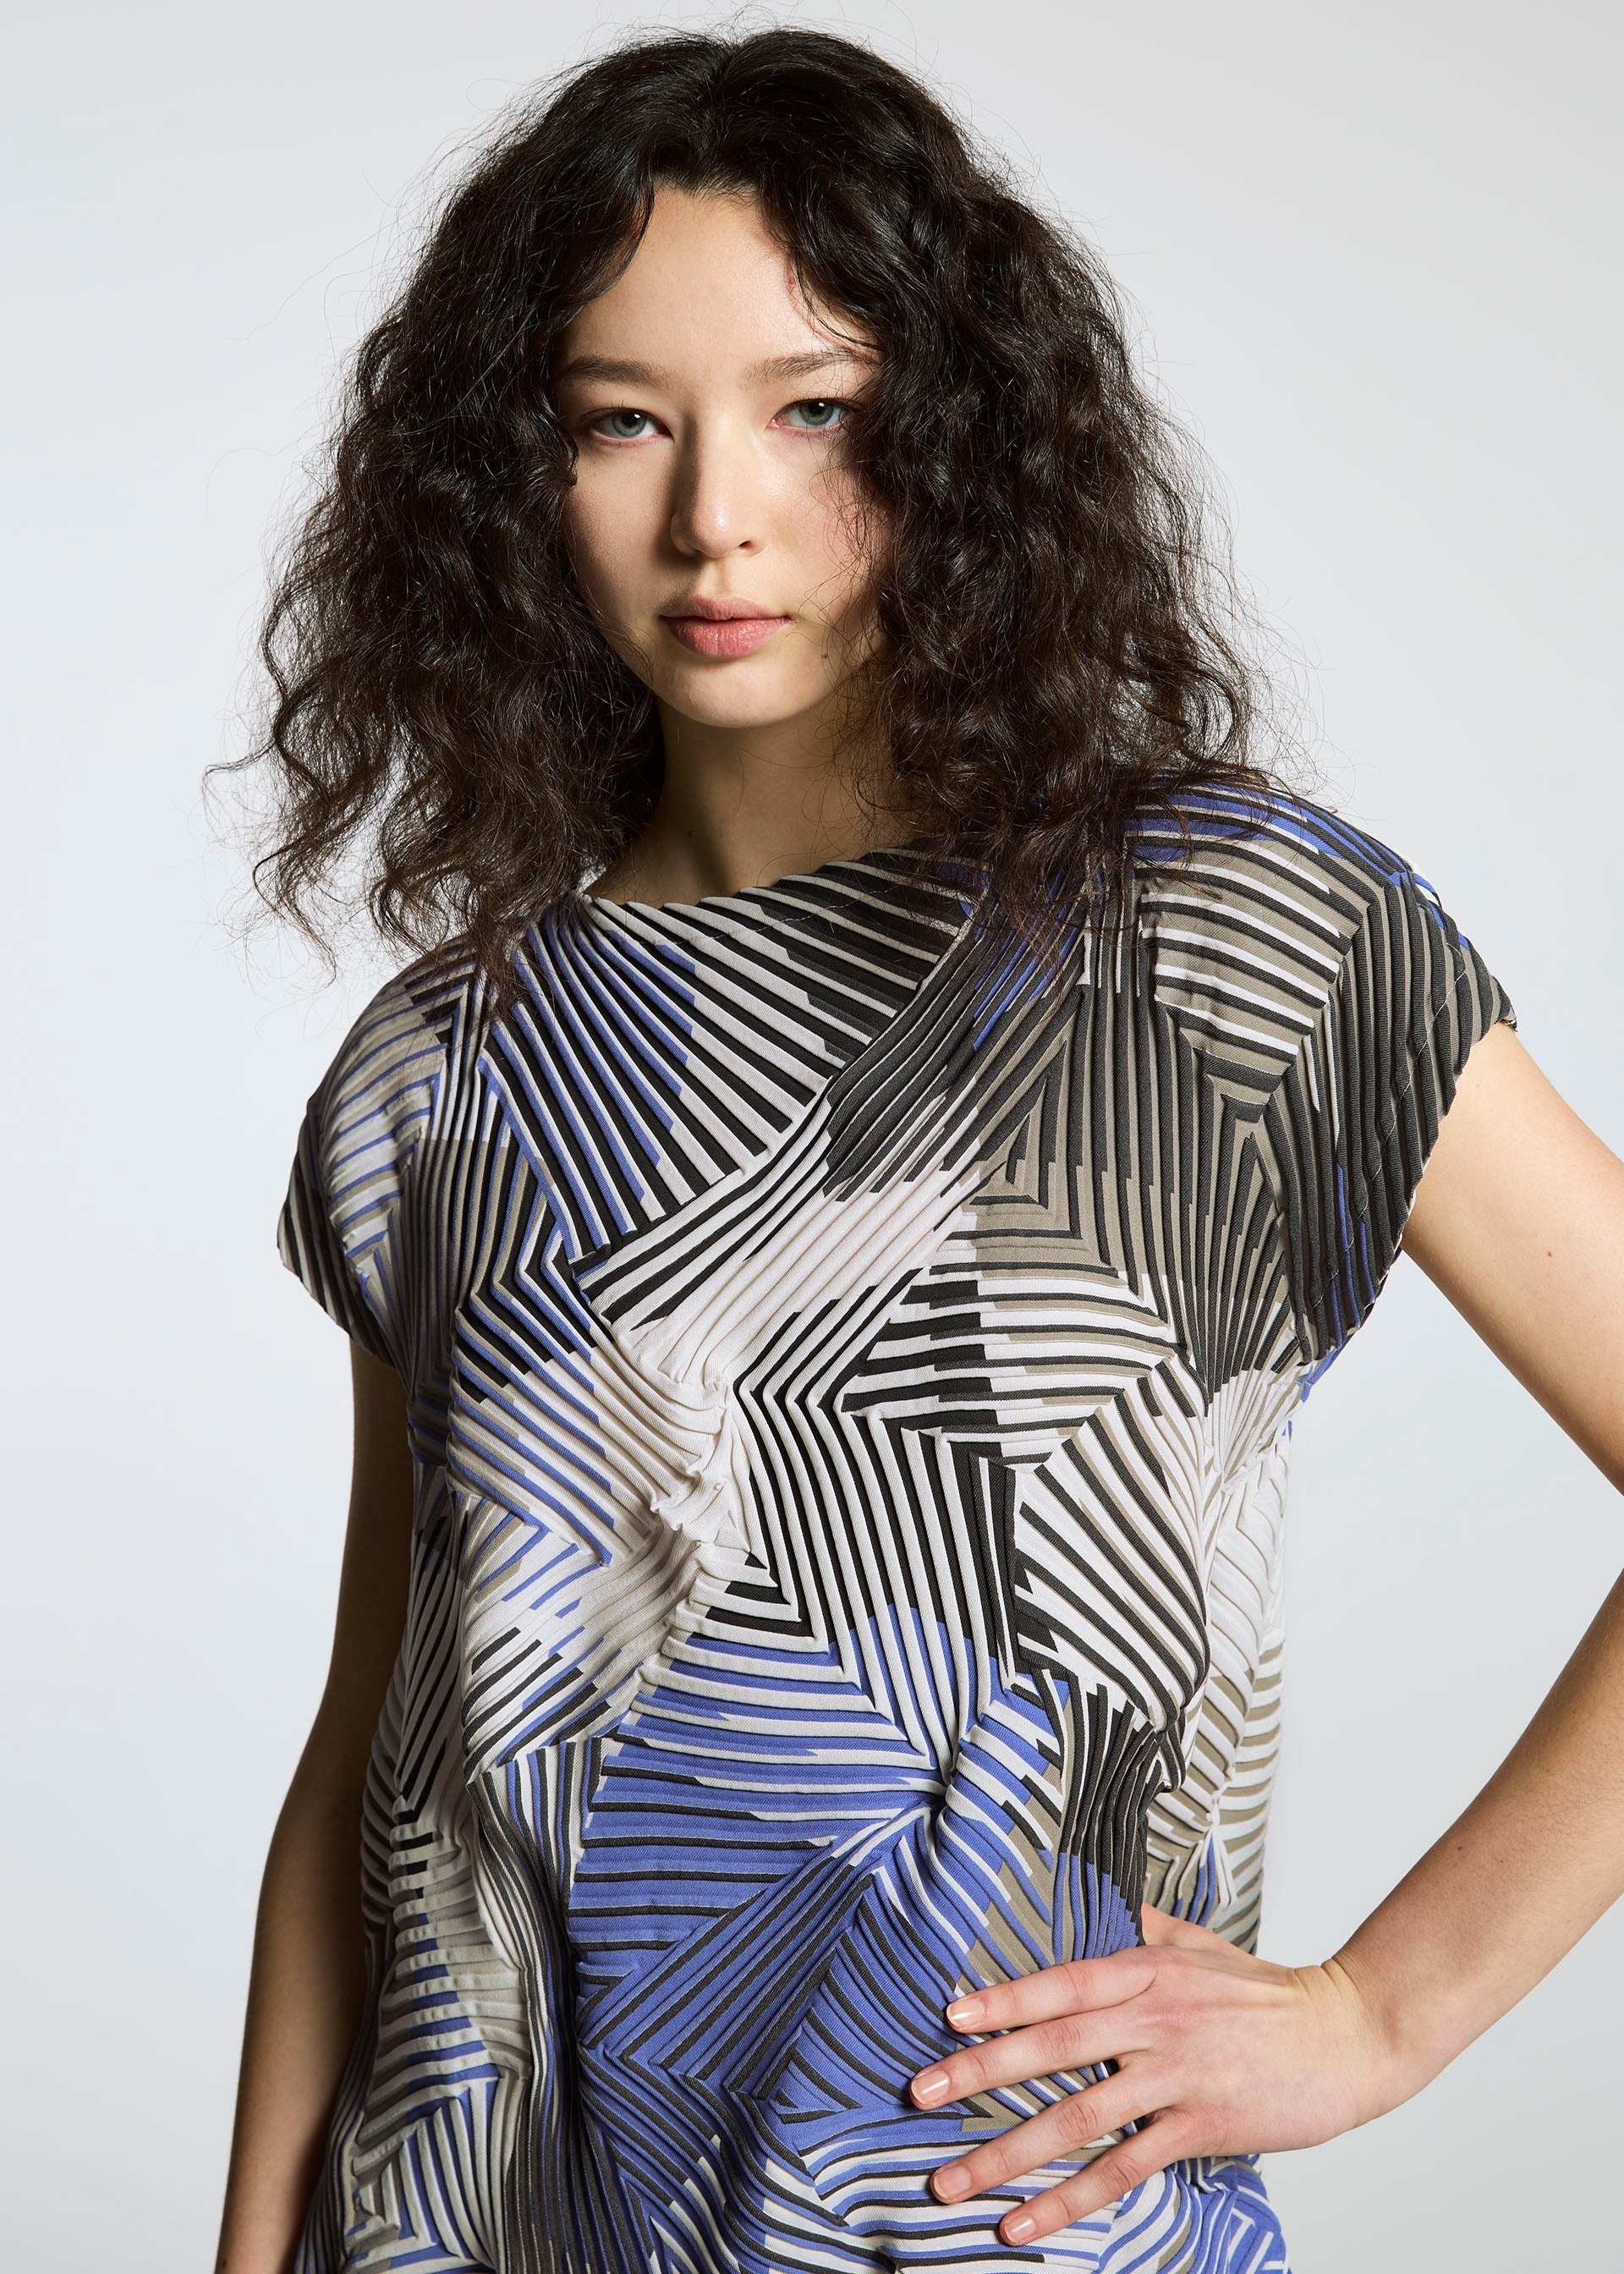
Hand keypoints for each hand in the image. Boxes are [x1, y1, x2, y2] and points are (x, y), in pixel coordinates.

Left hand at [907, 1903, 1408, 2245]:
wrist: (1349, 2033)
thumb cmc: (1268, 1991)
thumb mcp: (1200, 1943)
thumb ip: (1142, 1924)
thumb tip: (1097, 1898)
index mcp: (1147, 1970)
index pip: (1060, 1983)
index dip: (1003, 1999)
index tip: (948, 2017)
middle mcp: (1154, 2020)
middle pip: (1052, 2048)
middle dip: (978, 2074)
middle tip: (919, 2093)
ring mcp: (1176, 2076)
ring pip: (1075, 2117)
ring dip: (1005, 2153)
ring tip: (949, 2181)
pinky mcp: (1200, 2128)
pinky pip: (1121, 2170)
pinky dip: (1068, 2200)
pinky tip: (1023, 2223)